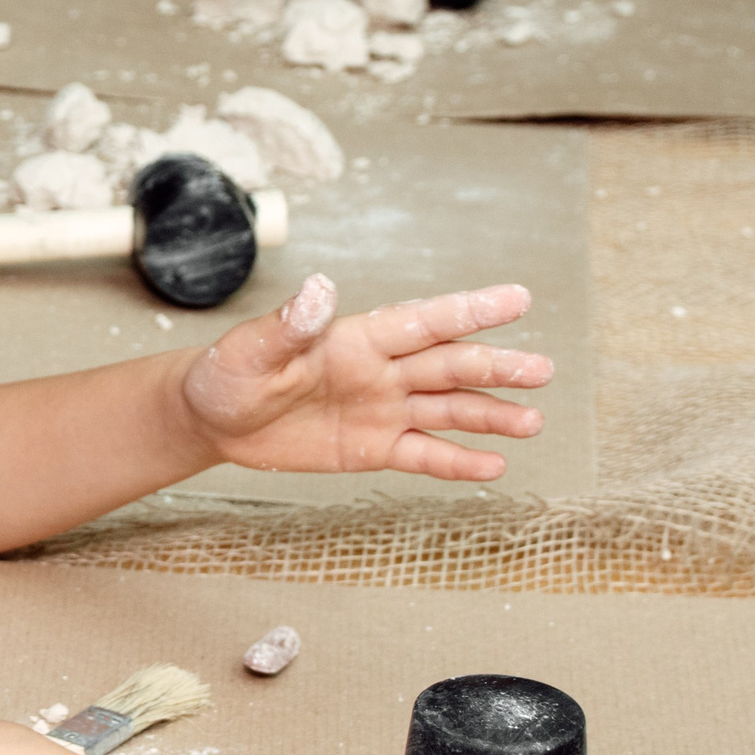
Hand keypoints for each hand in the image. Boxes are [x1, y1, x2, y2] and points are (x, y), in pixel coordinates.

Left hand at [183, 275, 551, 480]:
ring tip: (532, 421)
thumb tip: (319, 288)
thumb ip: (287, 325)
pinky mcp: (373, 448)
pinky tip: (494, 466)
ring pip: (447, 409)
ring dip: (490, 415)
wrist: (212, 420)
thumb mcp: (248, 350)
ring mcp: (382, 409)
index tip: (517, 299)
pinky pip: (423, 454)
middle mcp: (380, 370)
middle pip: (448, 365)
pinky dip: (458, 462)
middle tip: (542, 370)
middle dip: (495, 367)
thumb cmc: (227, 374)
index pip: (422, 320)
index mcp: (356, 337)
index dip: (469, 311)